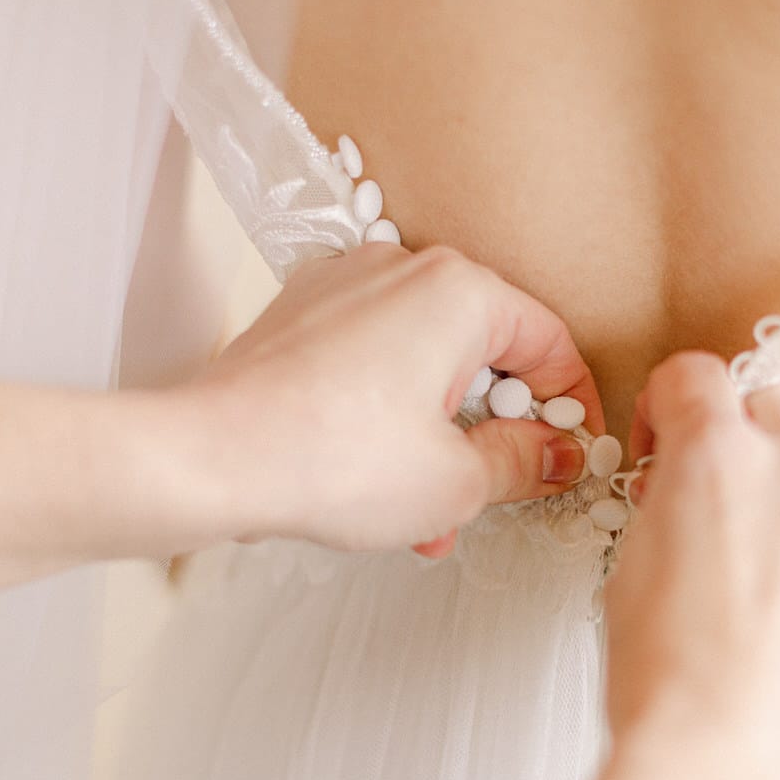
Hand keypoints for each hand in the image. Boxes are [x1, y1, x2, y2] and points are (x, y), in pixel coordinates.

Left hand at [177, 243, 602, 553]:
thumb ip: (525, 463)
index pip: (549, 343)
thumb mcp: (456, 481)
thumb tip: (556, 455)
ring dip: (442, 433)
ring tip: (430, 510)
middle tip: (498, 488)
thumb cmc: (323, 456)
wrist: (209, 457)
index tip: (571, 453)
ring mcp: (348, 285)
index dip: (571, 408)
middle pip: (486, 352)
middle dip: (495, 431)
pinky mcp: (307, 313)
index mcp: (459, 291)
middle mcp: (404, 269)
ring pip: (428, 361)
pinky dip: (392, 413)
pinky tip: (382, 479)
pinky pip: (377, 359)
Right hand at [605, 352, 779, 779]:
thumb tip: (680, 495)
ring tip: (747, 567)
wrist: (734, 764)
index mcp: (717, 455)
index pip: (695, 375)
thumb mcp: (631, 565)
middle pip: (770, 407)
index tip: (661, 441)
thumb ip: (667, 502)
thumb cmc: (672, 682)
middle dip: (735, 437)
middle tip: (705, 495)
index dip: (667, 405)